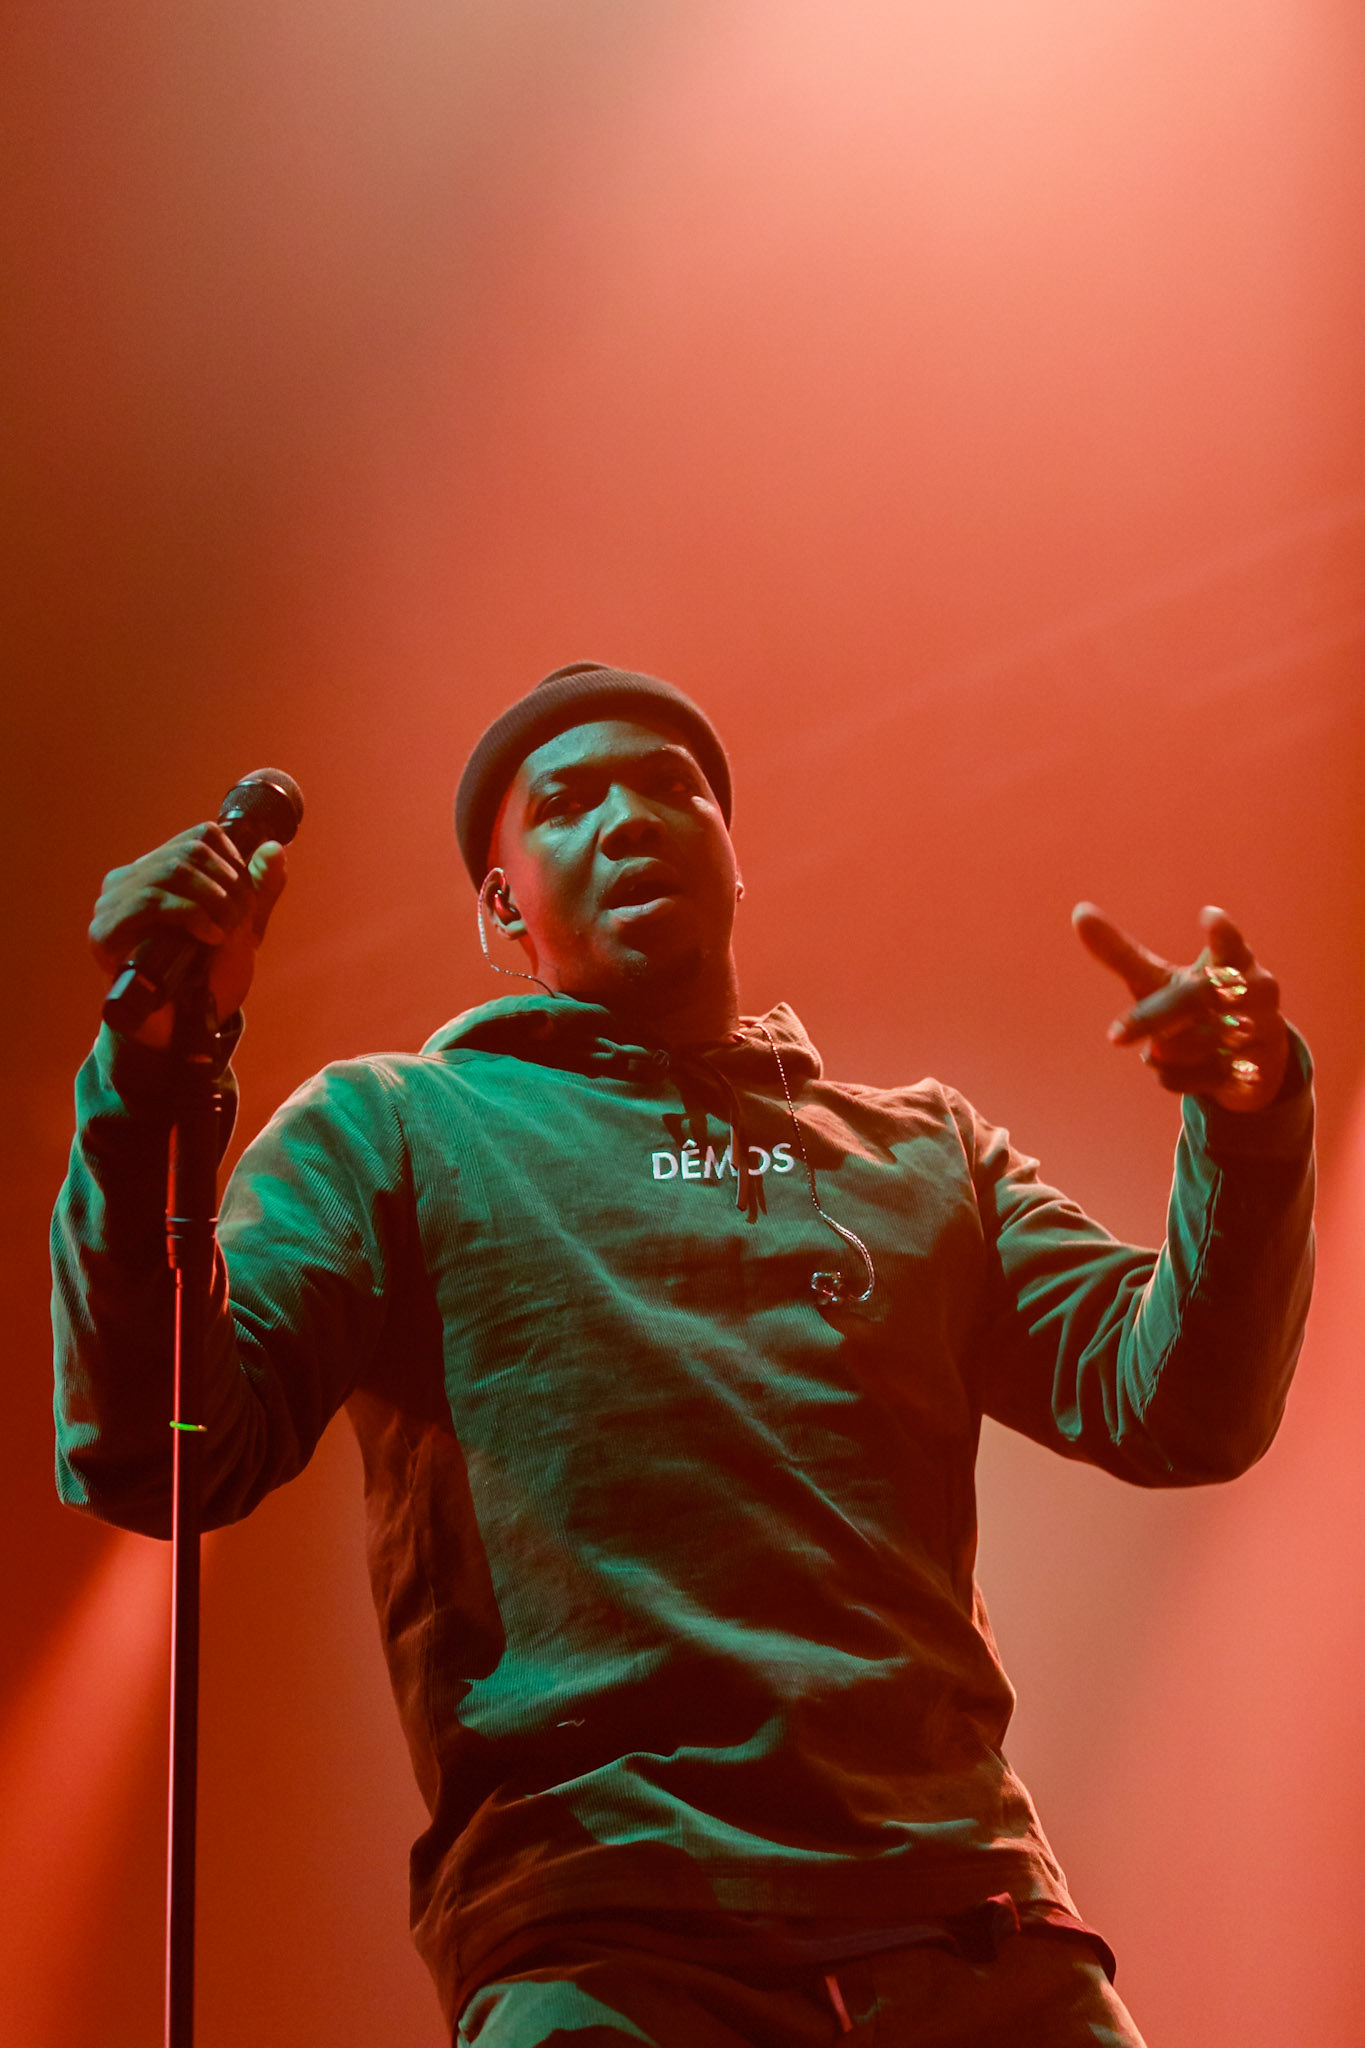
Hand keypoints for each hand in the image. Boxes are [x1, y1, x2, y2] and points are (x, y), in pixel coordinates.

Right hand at [89, 824, 288, 1046]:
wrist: (184, 1031)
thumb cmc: (208, 979)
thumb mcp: (243, 930)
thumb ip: (260, 892)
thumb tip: (276, 848)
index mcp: (159, 871)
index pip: (201, 837)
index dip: (235, 864)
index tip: (247, 901)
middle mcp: (130, 880)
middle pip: (190, 852)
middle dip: (229, 886)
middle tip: (241, 920)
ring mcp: (112, 904)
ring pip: (172, 871)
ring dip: (213, 900)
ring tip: (226, 931)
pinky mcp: (103, 932)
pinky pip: (149, 902)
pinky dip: (190, 914)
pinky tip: (209, 936)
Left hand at [1072, 902, 1288, 1113]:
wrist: (1253, 1056)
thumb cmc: (1195, 1002)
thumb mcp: (1157, 978)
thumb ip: (1120, 951)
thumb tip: (1079, 911)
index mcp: (1232, 961)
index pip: (1231, 944)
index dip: (1222, 933)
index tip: (1209, 915)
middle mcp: (1254, 993)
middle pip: (1197, 1000)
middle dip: (1154, 1018)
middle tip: (1114, 1038)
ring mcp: (1259, 1032)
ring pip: (1200, 1044)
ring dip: (1167, 1051)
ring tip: (1154, 1050)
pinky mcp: (1254, 1072)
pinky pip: (1204, 1078)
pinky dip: (1176, 1077)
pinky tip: (1168, 1069)